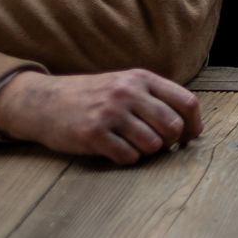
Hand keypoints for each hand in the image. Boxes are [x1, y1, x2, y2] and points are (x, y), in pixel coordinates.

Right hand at [0, 69, 203, 164]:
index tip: (189, 138)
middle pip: (173, 126)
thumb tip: (190, 126)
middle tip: (158, 145)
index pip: (186, 102)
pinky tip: (115, 150)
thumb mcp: (125, 84)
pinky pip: (128, 156)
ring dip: (147, 151)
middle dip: (170, 142)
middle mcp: (128, 92)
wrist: (43, 101)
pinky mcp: (93, 133)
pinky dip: (127, 158)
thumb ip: (155, 98)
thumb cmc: (93, 96)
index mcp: (142, 78)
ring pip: (152, 145)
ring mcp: (110, 113)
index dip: (194, 124)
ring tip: (132, 144)